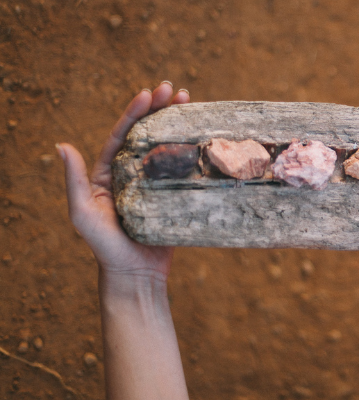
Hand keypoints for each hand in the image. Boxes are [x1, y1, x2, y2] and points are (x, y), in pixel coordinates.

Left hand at [57, 82, 189, 282]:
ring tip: (189, 101)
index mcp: (108, 171)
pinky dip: (191, 148)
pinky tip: (203, 134)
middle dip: (159, 108)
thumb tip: (61, 146)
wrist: (135, 274)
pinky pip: (182, 166)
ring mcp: (153, 182)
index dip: (134, 112)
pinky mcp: (172, 194)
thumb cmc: (105, 246)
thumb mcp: (83, 212)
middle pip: (146, 133)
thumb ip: (74, 180)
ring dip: (176, 122)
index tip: (148, 93)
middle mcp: (131, 172)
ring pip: (165, 144)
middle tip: (174, 90)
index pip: (122, 134)